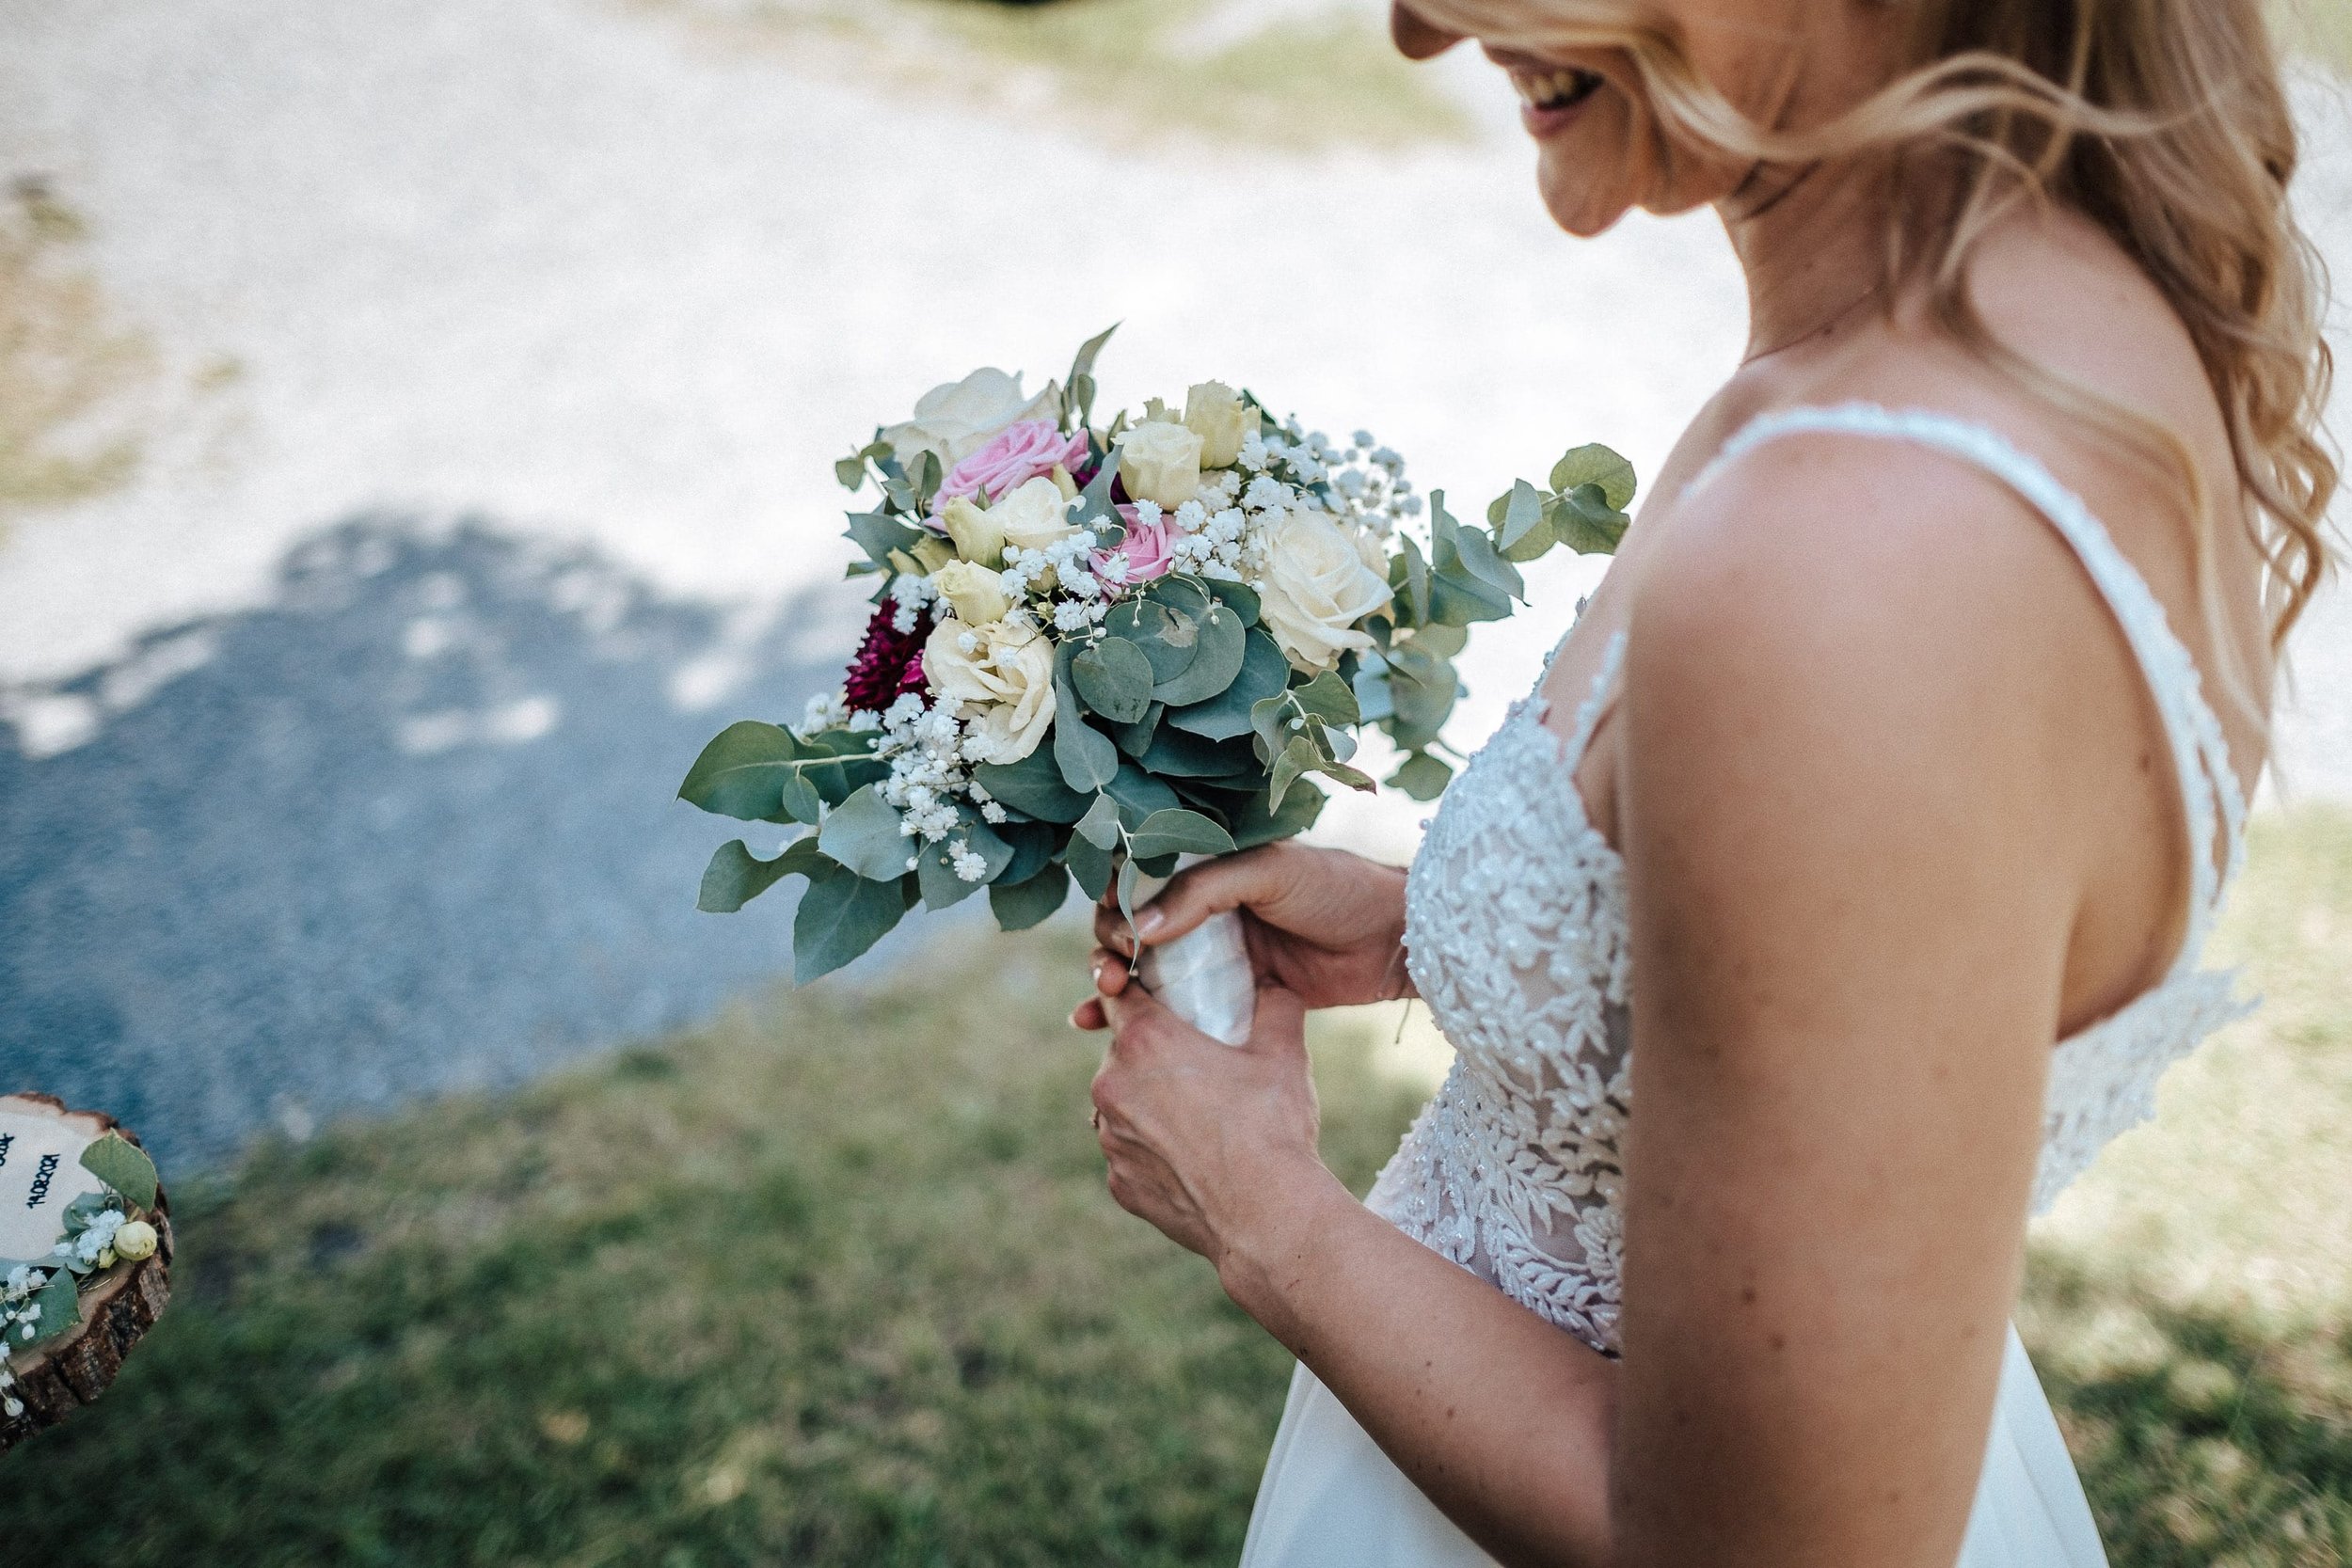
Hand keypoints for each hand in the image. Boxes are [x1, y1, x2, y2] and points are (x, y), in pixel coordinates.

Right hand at [1071, 842, 1410, 1029]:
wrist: (1395, 941)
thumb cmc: (1336, 888)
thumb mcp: (1267, 872)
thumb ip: (1201, 893)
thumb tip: (1136, 929)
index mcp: (1210, 866)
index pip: (1142, 879)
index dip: (1115, 902)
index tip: (1113, 929)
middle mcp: (1206, 909)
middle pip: (1134, 927)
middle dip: (1107, 948)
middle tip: (1110, 973)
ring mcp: (1218, 955)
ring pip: (1146, 970)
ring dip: (1111, 984)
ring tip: (1099, 1003)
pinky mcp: (1234, 996)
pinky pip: (1178, 1007)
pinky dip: (1140, 1017)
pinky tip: (1099, 1026)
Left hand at [1084, 974, 1346, 1266]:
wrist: (1267, 1216)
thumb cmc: (1272, 1127)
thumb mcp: (1284, 1052)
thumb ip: (1276, 1005)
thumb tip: (1274, 985)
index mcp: (1144, 1041)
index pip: (1119, 995)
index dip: (1138, 993)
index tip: (1161, 1001)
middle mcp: (1112, 1086)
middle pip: (1121, 1053)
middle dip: (1153, 1055)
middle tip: (1199, 1066)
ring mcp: (1110, 1139)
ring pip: (1121, 1106)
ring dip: (1147, 1104)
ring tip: (1199, 1117)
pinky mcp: (1118, 1183)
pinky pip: (1130, 1154)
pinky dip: (1153, 1152)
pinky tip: (1194, 1160)